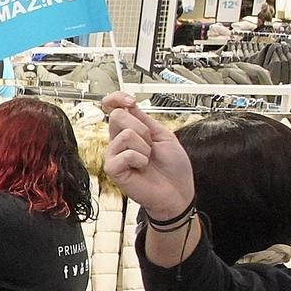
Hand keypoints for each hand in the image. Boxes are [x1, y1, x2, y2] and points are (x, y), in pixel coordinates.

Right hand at [101, 92, 193, 219]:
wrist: (177, 191)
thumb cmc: (173, 167)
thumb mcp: (163, 135)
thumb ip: (144, 120)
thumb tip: (127, 105)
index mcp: (130, 131)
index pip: (114, 108)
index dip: (117, 98)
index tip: (130, 101)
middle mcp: (118, 142)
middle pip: (118, 116)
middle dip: (142, 128)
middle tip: (150, 145)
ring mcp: (114, 155)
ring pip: (125, 134)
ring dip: (144, 147)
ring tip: (147, 160)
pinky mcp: (113, 169)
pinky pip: (125, 154)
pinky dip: (140, 159)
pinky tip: (142, 168)